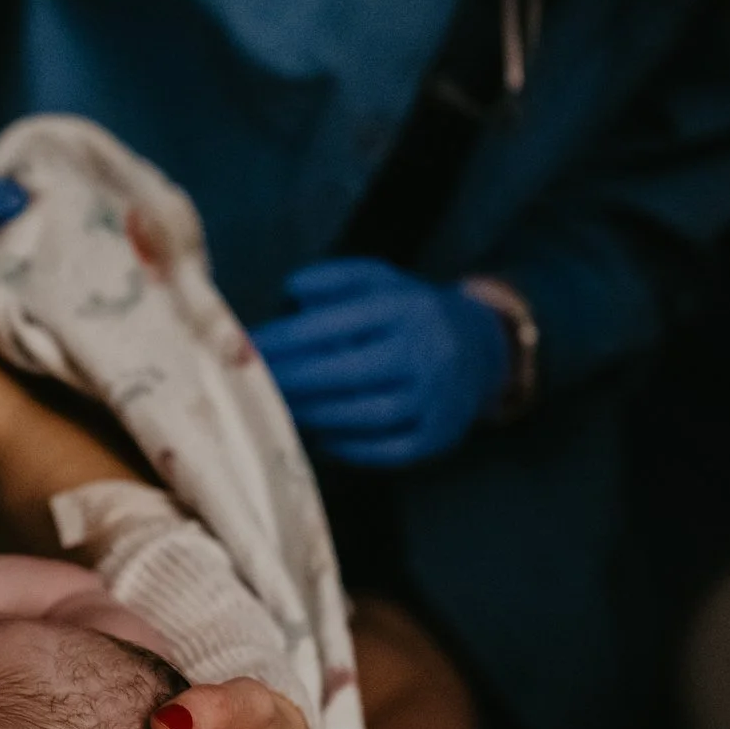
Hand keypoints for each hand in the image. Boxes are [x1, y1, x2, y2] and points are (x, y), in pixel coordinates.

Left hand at [249, 258, 507, 467]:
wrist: (481, 346)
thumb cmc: (408, 311)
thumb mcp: (378, 278)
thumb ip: (334, 278)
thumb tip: (292, 290)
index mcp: (406, 308)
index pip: (334, 324)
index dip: (285, 339)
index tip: (249, 346)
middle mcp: (426, 353)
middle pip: (349, 373)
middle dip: (293, 381)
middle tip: (255, 385)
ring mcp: (437, 398)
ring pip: (368, 415)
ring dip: (316, 415)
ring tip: (281, 408)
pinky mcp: (440, 435)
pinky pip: (389, 450)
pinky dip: (350, 447)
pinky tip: (319, 435)